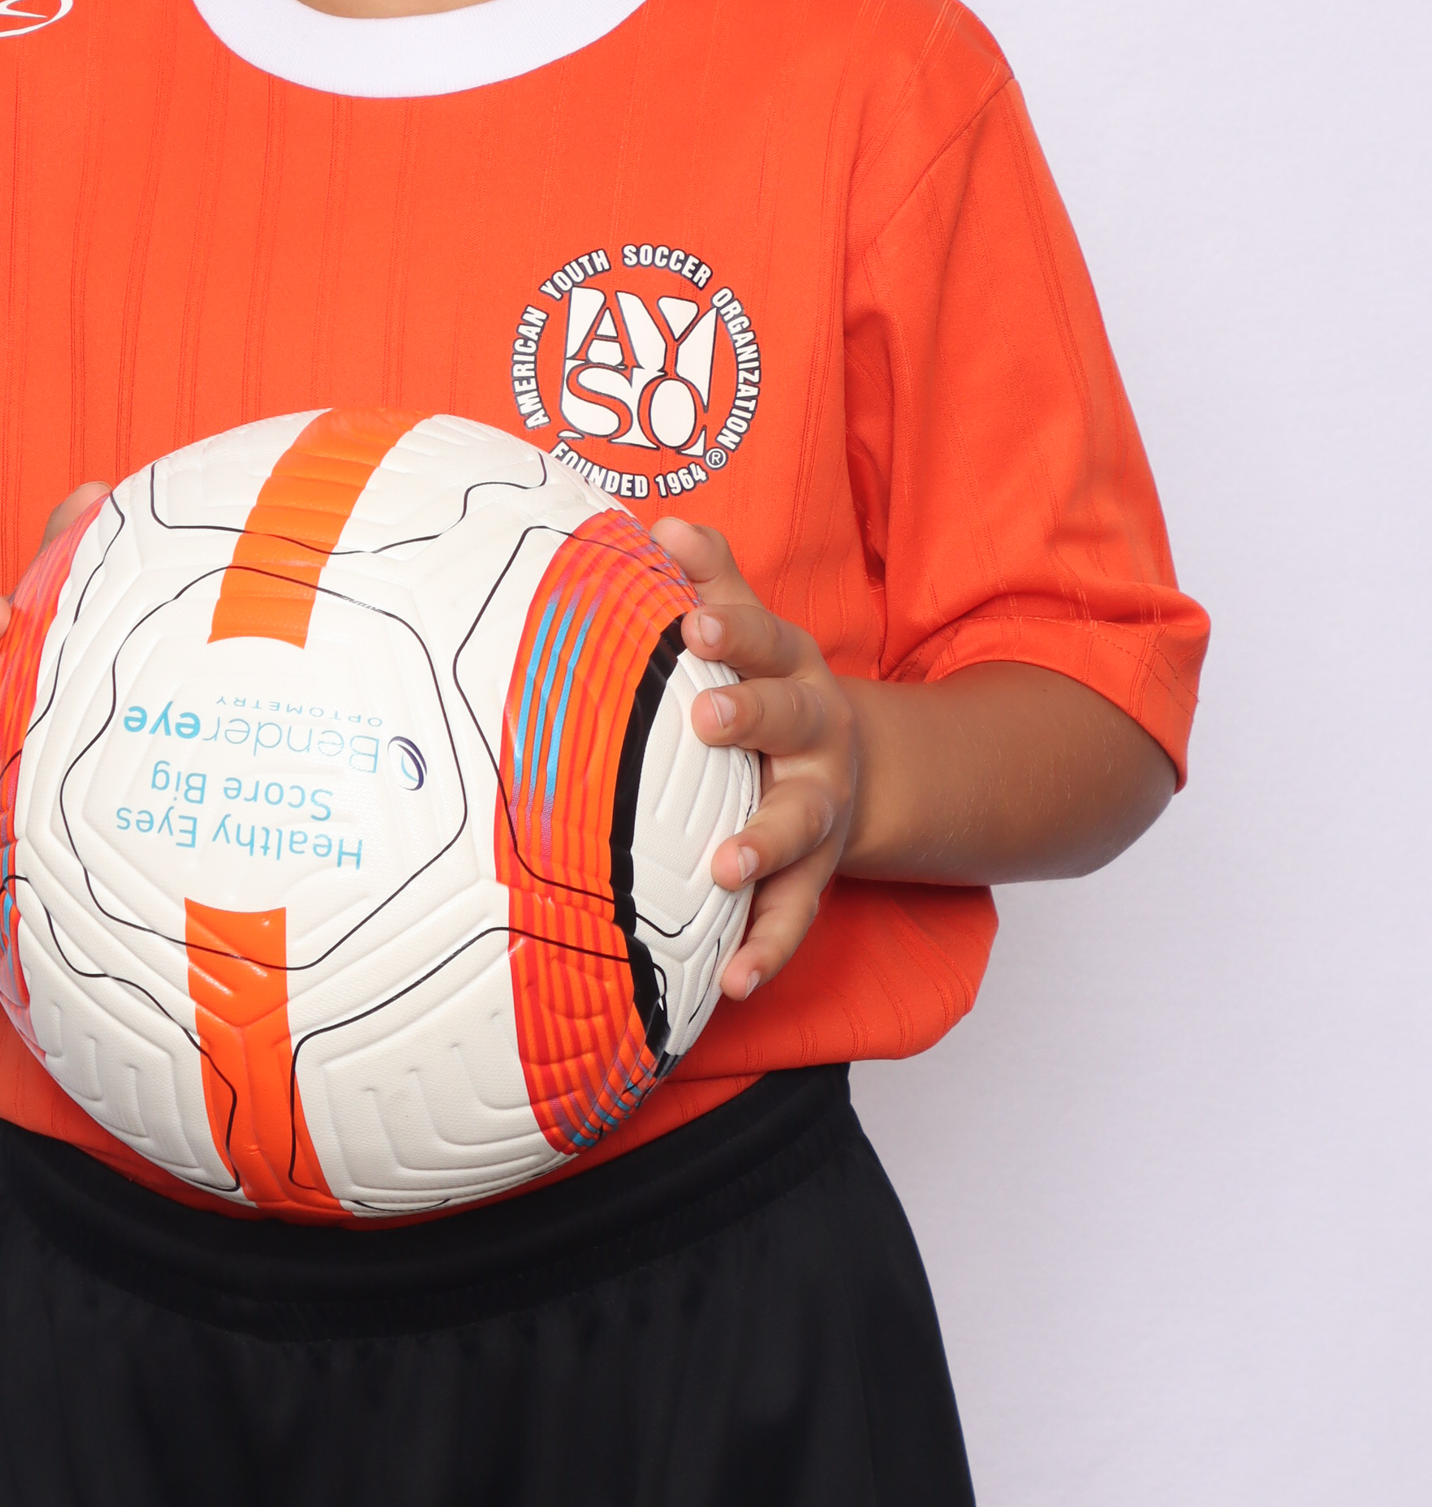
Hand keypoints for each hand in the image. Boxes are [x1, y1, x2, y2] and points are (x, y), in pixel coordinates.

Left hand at [655, 517, 862, 1000]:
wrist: (846, 768)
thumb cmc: (766, 686)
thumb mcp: (749, 628)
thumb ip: (710, 578)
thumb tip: (659, 523)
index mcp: (791, 667)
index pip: (763, 638)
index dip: (731, 630)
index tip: (694, 625)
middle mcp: (815, 736)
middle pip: (791, 720)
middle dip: (751, 718)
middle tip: (704, 720)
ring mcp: (818, 808)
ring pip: (797, 825)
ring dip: (761, 844)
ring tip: (724, 866)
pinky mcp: (812, 874)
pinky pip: (792, 917)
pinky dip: (765, 950)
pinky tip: (733, 982)